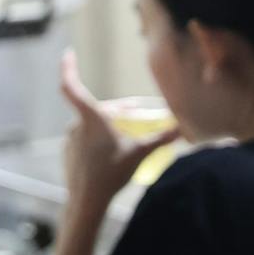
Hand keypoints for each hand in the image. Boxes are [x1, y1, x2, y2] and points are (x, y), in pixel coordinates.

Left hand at [58, 51, 178, 211]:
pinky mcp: (70, 152)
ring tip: (129, 134)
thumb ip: (161, 138)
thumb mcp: (140, 153)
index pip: (72, 86)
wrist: (87, 201)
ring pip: (93, 125)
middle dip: (120, 110)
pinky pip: (87, 138)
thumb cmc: (112, 174)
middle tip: (139, 113)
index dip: (68, 67)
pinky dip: (101, 139)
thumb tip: (184, 128)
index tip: (68, 53)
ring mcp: (71, 140)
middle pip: (100, 110)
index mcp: (90, 119)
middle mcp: (77, 126)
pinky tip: (114, 151)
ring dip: (111, 125)